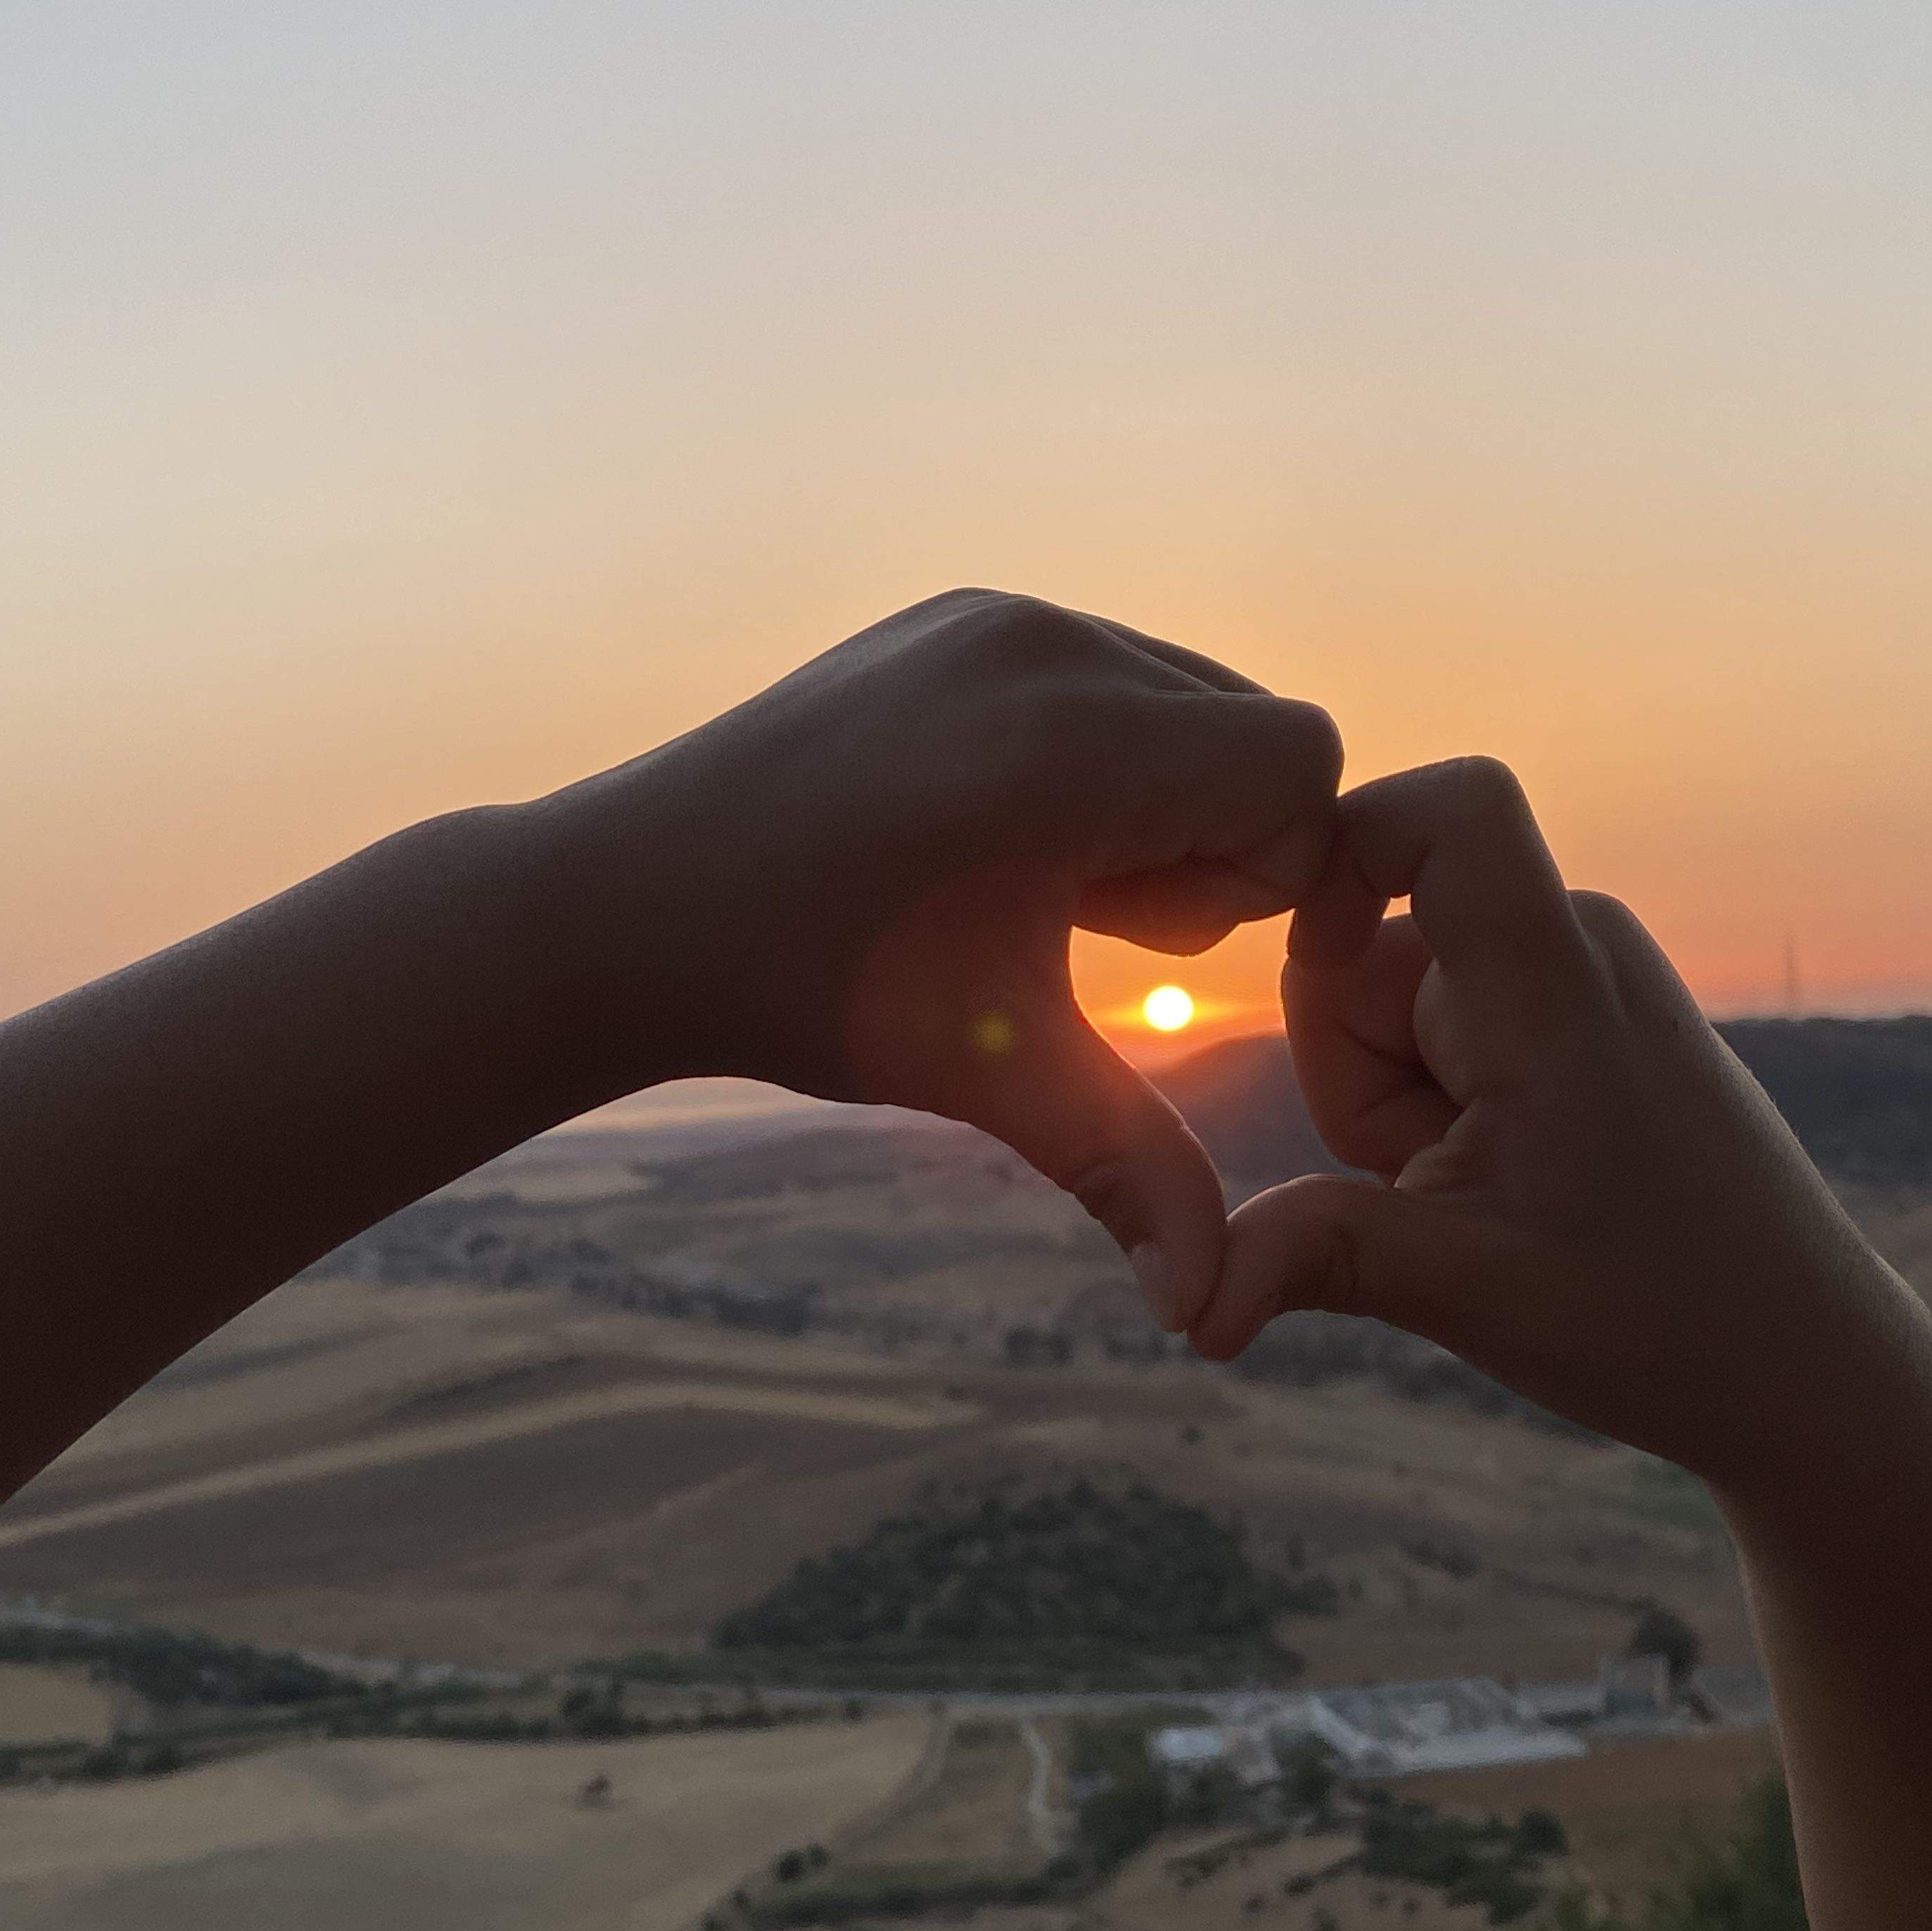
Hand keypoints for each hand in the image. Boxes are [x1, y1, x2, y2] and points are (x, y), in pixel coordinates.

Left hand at [546, 592, 1341, 1329]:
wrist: (631, 906)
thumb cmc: (813, 992)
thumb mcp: (994, 1076)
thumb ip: (1131, 1171)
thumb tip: (1206, 1315)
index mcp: (1071, 746)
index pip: (1300, 761)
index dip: (1263, 874)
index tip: (1149, 939)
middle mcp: (1046, 648)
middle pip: (1257, 726)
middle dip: (1215, 839)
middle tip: (1097, 920)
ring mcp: (996, 617)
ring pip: (1185, 697)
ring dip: (1160, 799)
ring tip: (1047, 883)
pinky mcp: (957, 615)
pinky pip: (1104, 671)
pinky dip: (1097, 754)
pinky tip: (1005, 837)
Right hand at [1189, 758, 1931, 1491]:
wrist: (1803, 1363)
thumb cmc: (1660, 1322)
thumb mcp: (1465, 1291)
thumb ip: (1314, 1256)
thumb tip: (1187, 1309)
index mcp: (1554, 986)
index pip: (1453, 806)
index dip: (1348, 843)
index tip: (1310, 959)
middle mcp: (1575, 948)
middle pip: (1367, 945)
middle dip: (1356, 1072)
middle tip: (1439, 1183)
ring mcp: (1580, 981)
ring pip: (1396, 1003)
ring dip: (1395, 1105)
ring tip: (1484, 1196)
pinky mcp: (1578, 1020)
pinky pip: (1447, 1030)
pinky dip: (1438, 1111)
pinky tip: (1505, 1190)